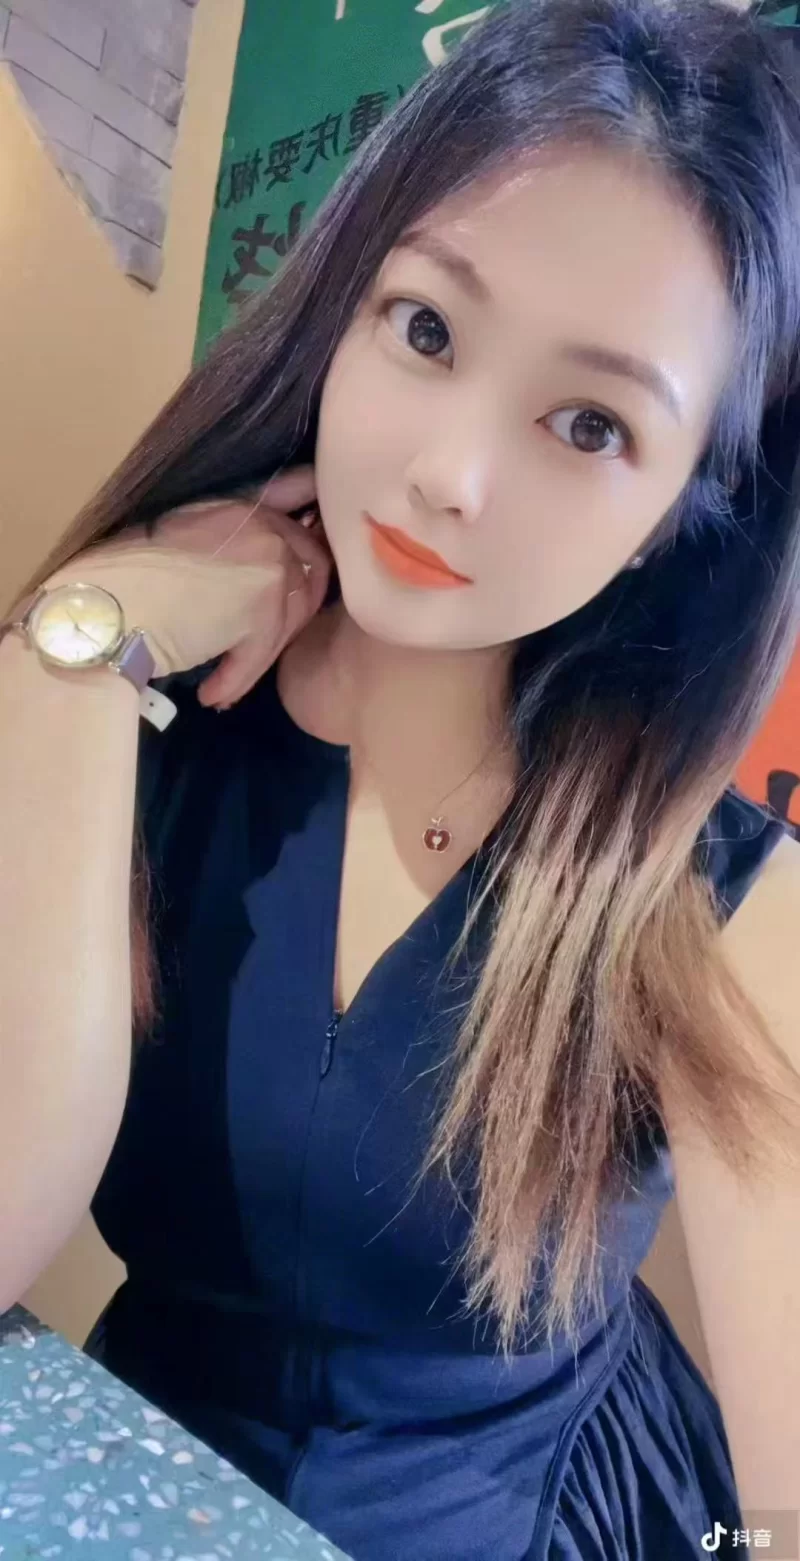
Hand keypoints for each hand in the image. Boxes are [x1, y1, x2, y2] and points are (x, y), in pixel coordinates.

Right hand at [45, 468, 332, 709]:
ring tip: (229, 676)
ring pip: (291, 618)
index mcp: (243, 504)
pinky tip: (213, 694)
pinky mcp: (262, 610)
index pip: (299, 514)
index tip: (312, 570)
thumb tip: (249, 577)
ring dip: (262, 652)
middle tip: (267, 641)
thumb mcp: (181, 537)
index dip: (312, 544)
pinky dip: (237, 678)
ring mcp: (268, 566)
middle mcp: (264, 527)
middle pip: (312, 569)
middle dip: (296, 609)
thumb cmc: (124, 576)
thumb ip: (225, 542)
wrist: (104, 604)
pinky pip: (262, 653)